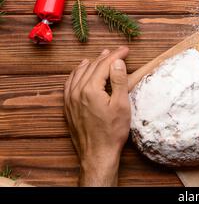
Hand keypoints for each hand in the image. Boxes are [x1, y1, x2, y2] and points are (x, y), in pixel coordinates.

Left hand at [64, 46, 129, 185]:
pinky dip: (77, 73)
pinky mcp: (68, 106)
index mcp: (91, 89)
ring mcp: (70, 98)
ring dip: (92, 63)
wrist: (97, 154)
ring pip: (79, 73)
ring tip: (102, 56)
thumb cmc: (112, 132)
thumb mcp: (122, 106)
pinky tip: (82, 71)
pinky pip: (70, 82)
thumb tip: (117, 61)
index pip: (104, 65)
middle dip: (106, 57)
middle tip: (118, 52)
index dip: (116, 55)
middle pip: (92, 66)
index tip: (126, 50)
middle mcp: (77, 91)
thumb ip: (119, 81)